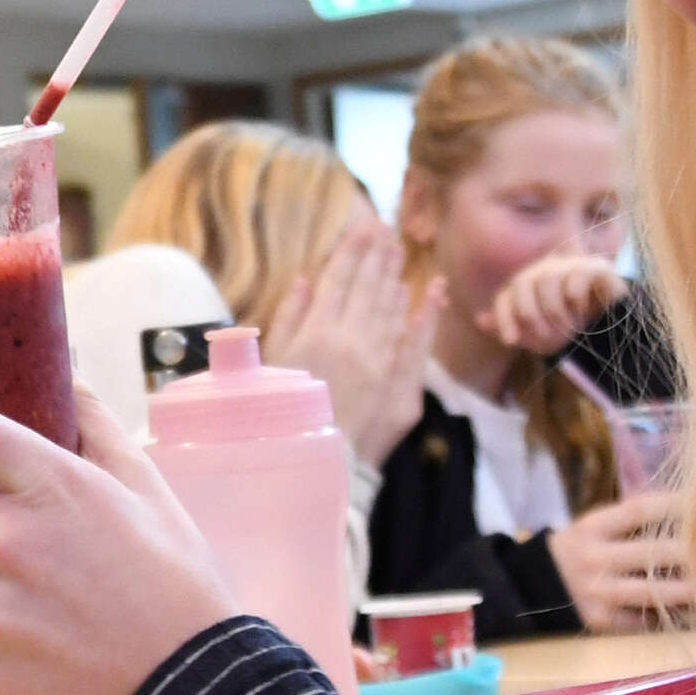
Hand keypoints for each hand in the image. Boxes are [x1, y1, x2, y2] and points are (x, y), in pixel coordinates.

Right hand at [264, 222, 440, 466]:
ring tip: (398, 250)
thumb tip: (306, 281)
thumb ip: (289, 319)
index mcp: (316, 334)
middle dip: (377, 254)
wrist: (311, 468)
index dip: (351, 251)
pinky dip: (422, 314)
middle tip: (385, 227)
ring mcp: (380, 364)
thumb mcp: (271, 367)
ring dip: (395, 276)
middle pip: (368, 288)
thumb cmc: (279, 421)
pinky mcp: (398, 387)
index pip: (339, 281)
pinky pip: (414, 342)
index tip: (362, 226)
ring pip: (391, 308)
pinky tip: (425, 292)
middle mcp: (352, 341)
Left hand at [482, 253, 625, 357]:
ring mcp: (570, 265)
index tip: (511, 342)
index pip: (506, 296)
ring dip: (557, 312)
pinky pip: (576, 278)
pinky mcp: (595, 266)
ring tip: (571, 326)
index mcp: (528, 284)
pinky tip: (585, 311)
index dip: (504, 319)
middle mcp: (545, 270)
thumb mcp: (538, 336)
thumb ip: (510, 327)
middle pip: (523, 283)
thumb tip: (480, 320)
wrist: (611, 327)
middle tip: (549, 338)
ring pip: (548, 281)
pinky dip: (578, 301)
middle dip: (533, 316)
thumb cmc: (571, 329)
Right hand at [548, 489, 689, 629]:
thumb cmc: (581, 550)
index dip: (675, 506)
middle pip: (652, 552)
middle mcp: (595, 558)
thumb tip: (690, 515)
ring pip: (653, 591)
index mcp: (594, 527)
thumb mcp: (597, 528)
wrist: (537, 588)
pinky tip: (695, 612)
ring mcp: (598, 593)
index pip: (640, 510)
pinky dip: (670, 615)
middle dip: (692, 551)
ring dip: (690, 590)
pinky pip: (644, 619)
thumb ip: (633, 523)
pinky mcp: (602, 621)